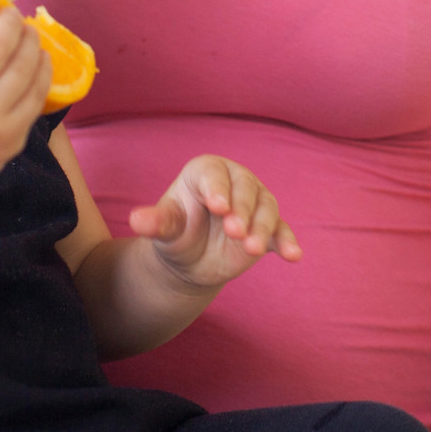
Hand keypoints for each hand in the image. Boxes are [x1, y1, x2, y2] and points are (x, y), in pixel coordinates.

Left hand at [129, 155, 301, 289]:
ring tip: (252, 248)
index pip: (214, 176)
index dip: (217, 190)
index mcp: (206, 172)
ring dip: (262, 228)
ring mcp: (255, 204)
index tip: (217, 207)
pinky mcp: (268, 228)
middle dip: (242, 210)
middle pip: (246, 190)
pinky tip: (293, 255)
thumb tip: (136, 221)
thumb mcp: (165, 229)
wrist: (191, 259)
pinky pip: (281, 231)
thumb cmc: (176, 233)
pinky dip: (288, 242)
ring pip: (267, 209)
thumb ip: (156, 223)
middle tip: (234, 231)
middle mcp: (235, 181)